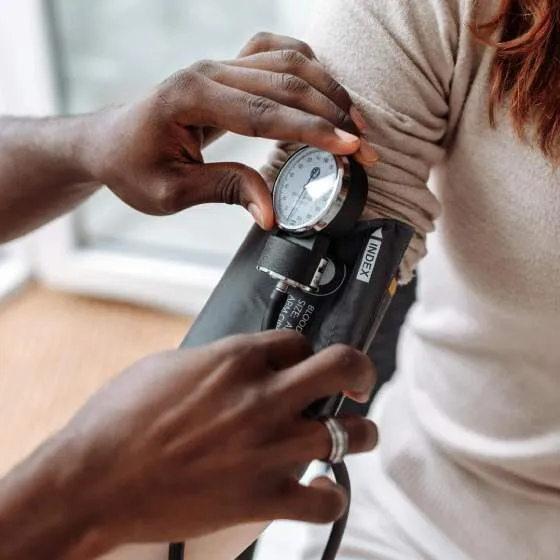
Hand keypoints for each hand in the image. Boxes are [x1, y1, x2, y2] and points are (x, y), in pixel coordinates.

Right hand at [55, 331, 376, 553]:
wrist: (94, 480)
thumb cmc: (120, 419)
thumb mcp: (168, 366)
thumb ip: (215, 359)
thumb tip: (237, 362)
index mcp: (237, 359)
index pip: (298, 341)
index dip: (303, 351)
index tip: (302, 361)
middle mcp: (263, 397)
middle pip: (342, 367)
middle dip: (359, 369)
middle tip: (358, 380)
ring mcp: (269, 448)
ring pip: (350, 434)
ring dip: (359, 433)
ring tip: (356, 434)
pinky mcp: (262, 497)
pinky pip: (324, 499)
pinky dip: (330, 494)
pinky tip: (322, 488)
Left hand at [84, 32, 376, 227]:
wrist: (109, 142)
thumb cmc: (133, 168)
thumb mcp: (170, 193)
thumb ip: (224, 191)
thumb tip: (271, 213)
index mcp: (190, 98)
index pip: (264, 112)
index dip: (312, 131)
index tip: (350, 147)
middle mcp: (208, 72)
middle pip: (285, 83)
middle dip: (332, 115)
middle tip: (365, 147)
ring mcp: (217, 65)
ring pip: (287, 63)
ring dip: (327, 90)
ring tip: (356, 122)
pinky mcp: (226, 70)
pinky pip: (274, 53)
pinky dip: (307, 66)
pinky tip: (325, 87)